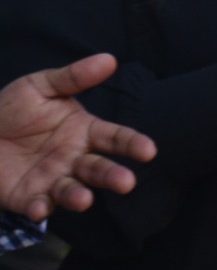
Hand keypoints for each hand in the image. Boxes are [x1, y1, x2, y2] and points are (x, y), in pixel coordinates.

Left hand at [0, 55, 154, 220]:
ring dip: (80, 197)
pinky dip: (41, 210)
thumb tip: (110, 59)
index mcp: (84, 131)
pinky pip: (39, 207)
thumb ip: (73, 77)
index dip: (132, 144)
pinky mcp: (30, 198)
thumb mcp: (39, 87)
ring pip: (73, 191)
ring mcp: (53, 180)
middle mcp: (75, 159)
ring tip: (84, 199)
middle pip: (100, 169)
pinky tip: (39, 209)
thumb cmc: (11, 109)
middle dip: (113, 176)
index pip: (115, 138)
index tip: (148, 151)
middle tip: (127, 182)